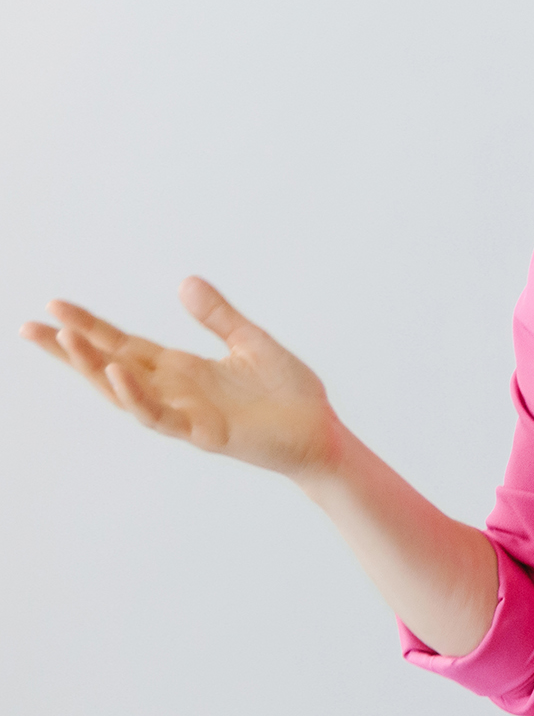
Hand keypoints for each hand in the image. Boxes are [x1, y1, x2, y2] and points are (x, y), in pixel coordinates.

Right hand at [20, 278, 342, 479]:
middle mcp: (175, 391)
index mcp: (183, 369)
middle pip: (110, 367)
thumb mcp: (250, 342)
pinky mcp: (205, 434)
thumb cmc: (288, 393)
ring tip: (65, 342)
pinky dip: (137, 396)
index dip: (90, 327)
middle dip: (71, 350)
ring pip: (126, 393)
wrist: (322, 432)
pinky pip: (161, 416)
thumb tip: (184, 281)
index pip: (125, 345)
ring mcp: (186, 414)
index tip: (54, 306)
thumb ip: (218, 316)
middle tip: (30, 328)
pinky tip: (117, 374)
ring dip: (94, 369)